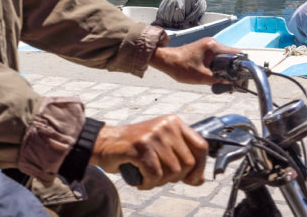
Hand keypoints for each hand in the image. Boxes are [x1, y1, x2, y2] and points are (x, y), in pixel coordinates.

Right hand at [90, 115, 207, 189]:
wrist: (104, 142)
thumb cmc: (134, 147)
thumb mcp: (162, 148)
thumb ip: (181, 160)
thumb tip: (199, 179)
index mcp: (174, 122)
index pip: (201, 147)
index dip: (200, 167)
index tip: (192, 179)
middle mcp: (166, 125)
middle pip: (188, 163)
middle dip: (175, 177)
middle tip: (158, 176)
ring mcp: (153, 135)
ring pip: (172, 172)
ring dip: (159, 181)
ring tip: (147, 176)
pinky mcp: (140, 147)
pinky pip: (155, 175)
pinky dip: (148, 183)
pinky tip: (140, 179)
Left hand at [149, 37, 239, 85]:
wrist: (165, 61)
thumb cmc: (181, 67)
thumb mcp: (203, 77)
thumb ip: (220, 80)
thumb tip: (232, 83)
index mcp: (214, 46)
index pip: (236, 53)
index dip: (243, 65)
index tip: (244, 76)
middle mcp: (212, 43)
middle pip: (231, 56)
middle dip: (234, 69)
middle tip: (235, 83)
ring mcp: (207, 46)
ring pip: (223, 58)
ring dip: (226, 69)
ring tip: (227, 83)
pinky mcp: (203, 50)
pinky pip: (216, 58)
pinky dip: (219, 67)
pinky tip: (218, 78)